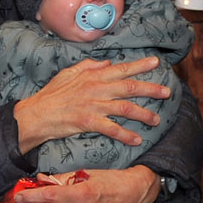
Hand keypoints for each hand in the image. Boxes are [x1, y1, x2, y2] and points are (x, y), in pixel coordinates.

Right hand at [13, 57, 168, 154]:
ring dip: (143, 114)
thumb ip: (88, 66)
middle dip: (151, 89)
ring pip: (125, 108)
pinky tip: (136, 139)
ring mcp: (92, 104)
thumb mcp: (68, 73)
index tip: (156, 63)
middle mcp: (96, 88)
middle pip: (130, 87)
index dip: (140, 65)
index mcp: (92, 75)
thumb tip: (106, 62)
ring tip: (156, 120)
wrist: (35, 114)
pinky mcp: (87, 121)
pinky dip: (126, 134)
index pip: (121, 68)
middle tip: (167, 92)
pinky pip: (112, 128)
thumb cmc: (50, 95)